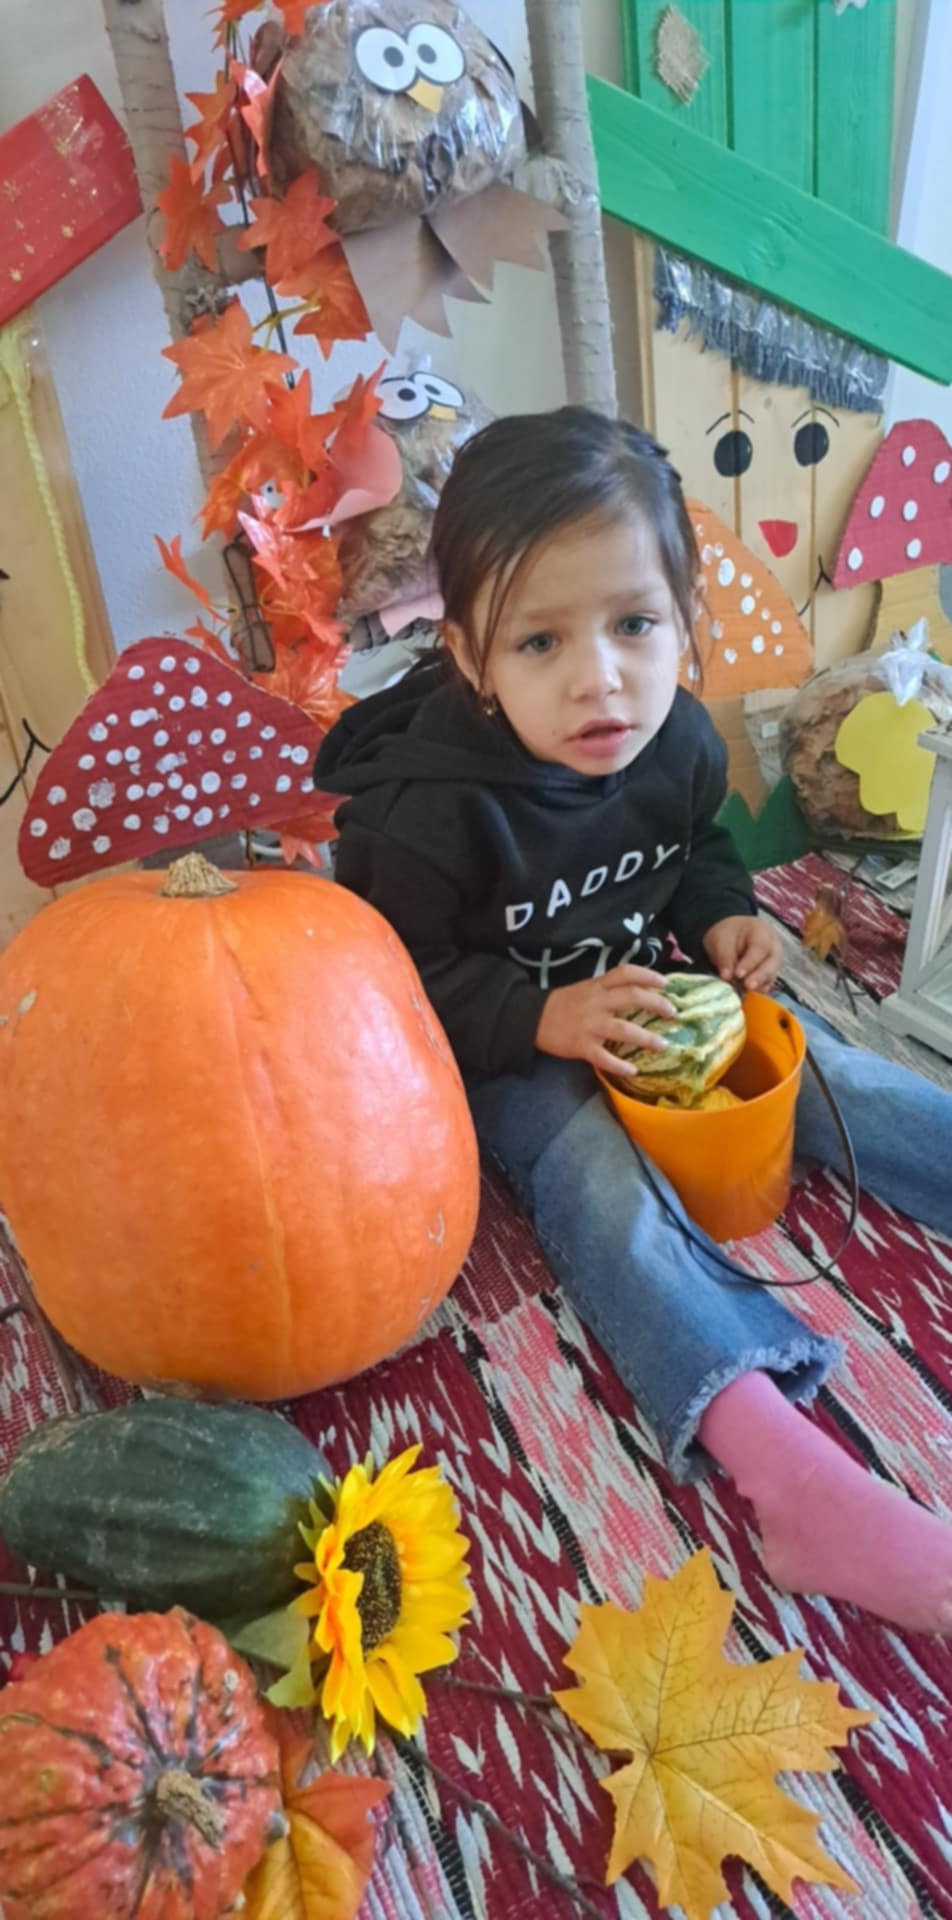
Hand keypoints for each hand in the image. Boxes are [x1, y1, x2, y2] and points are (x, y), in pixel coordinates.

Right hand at [536, 965, 676, 1079]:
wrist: (532, 1019)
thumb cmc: (563, 1004)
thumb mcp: (585, 989)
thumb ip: (608, 989)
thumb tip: (640, 992)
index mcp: (597, 986)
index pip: (625, 973)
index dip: (647, 975)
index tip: (665, 983)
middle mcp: (596, 1003)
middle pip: (631, 998)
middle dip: (656, 1004)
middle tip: (672, 1013)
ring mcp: (590, 1025)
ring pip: (623, 1030)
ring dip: (646, 1038)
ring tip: (663, 1045)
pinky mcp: (582, 1046)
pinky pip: (604, 1057)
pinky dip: (619, 1065)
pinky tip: (633, 1071)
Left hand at [702, 915, 780, 992]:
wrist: (730, 935)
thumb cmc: (728, 934)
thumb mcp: (721, 940)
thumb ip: (725, 957)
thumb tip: (726, 977)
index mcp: (762, 932)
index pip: (760, 948)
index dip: (750, 962)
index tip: (738, 974)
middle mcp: (772, 947)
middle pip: (771, 963)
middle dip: (760, 976)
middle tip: (747, 986)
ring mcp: (773, 961)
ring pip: (771, 975)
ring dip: (759, 986)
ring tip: (746, 994)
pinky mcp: (768, 975)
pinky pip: (767, 984)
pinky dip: (758, 991)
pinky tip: (749, 997)